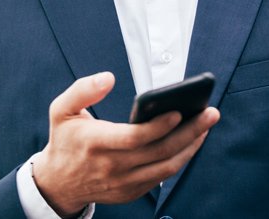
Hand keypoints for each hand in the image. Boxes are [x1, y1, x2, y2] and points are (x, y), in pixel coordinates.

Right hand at [31, 71, 219, 216]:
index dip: (158, 126)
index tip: (178, 111)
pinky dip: (180, 160)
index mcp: (96, 144)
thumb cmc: (64, 141)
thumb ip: (82, 90)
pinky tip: (190, 142)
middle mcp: (113, 166)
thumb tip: (108, 78)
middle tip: (210, 113)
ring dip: (190, 147)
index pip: (134, 138)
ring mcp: (124, 182)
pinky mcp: (132, 191)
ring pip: (166, 167)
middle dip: (189, 132)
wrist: (58, 183)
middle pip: (159, 152)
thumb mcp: (61, 110)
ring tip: (205, 126)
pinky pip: (162, 177)